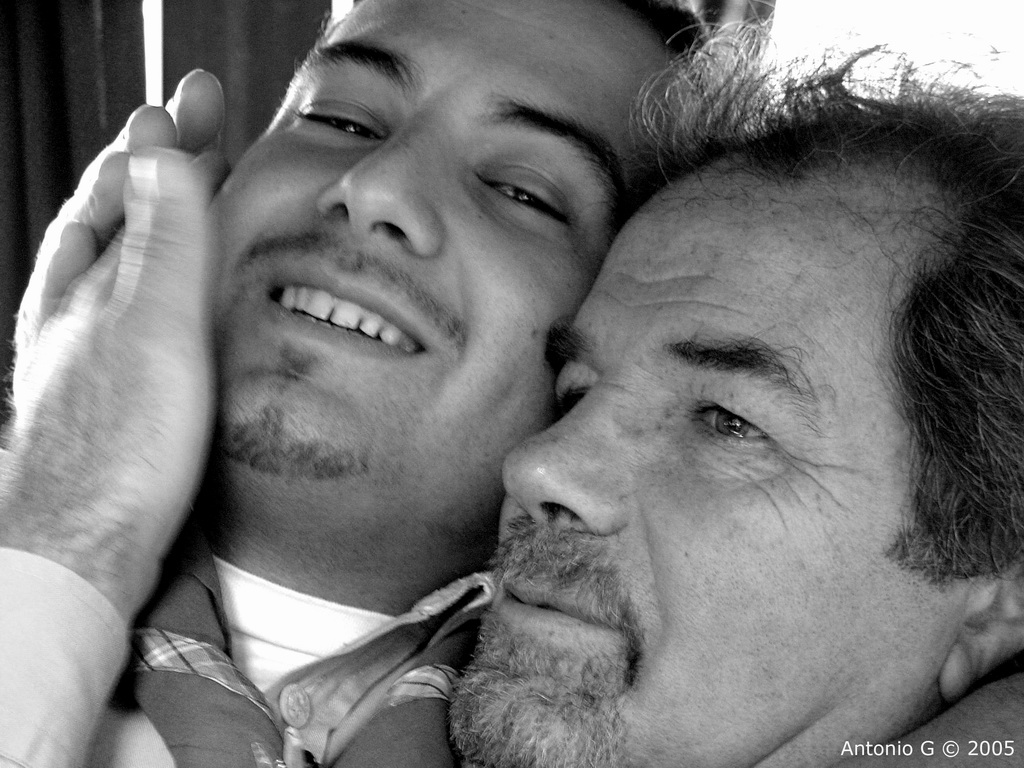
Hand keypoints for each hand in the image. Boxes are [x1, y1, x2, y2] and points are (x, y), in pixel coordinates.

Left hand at [1, 73, 225, 620]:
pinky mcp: (120, 388)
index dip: (161, 141)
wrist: (87, 544)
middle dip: (160, 167)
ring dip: (163, 217)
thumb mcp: (149, 322)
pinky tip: (183, 290)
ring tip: (195, 191)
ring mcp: (98, 348)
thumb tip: (165, 150)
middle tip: (201, 131)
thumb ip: (163, 238)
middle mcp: (81, 308)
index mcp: (85, 281)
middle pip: (121, 216)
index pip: (123, 186)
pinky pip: (143, 304)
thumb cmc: (119, 443)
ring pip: (130, 259)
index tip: (196, 103)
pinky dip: (166, 274)